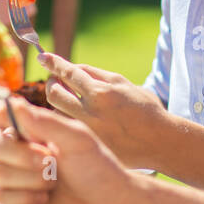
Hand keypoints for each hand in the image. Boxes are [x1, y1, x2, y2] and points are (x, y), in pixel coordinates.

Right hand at [0, 96, 142, 203]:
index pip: (1, 117)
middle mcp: (19, 153)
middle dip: (20, 154)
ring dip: (30, 179)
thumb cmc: (98, 169)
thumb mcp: (77, 139)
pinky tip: (45, 200)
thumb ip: (46, 122)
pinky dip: (24, 199)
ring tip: (54, 184)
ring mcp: (15, 179)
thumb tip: (15, 103)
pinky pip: (0, 198)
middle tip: (49, 162)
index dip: (2, 120)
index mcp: (33, 132)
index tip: (18, 128)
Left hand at [38, 53, 174, 167]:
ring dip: (58, 102)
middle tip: (55, 80)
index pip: (69, 72)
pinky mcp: (87, 146)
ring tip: (67, 99)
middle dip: (51, 82)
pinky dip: (65, 120)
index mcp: (101, 92)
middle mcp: (90, 112)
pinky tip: (72, 120)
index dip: (54, 63)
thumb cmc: (146, 109)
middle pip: (54, 93)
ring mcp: (87, 131)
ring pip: (57, 112)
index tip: (44, 57)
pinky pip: (66, 129)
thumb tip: (75, 69)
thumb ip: (98, 75)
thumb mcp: (124, 84)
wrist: (160, 142)